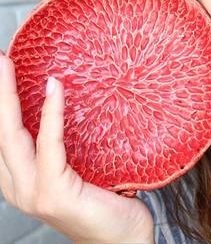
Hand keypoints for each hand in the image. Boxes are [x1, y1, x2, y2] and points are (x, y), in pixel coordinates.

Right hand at [0, 51, 153, 243]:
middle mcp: (20, 187)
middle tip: (0, 59)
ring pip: (13, 136)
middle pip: (2, 131)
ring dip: (9, 98)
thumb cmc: (107, 203)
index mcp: (23, 179)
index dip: (2, 102)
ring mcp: (33, 192)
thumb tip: (76, 104)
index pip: (7, 134)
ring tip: (8, 66)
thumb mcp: (81, 168)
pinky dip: (50, 114)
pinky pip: (50, 146)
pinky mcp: (53, 193)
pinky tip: (54, 89)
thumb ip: (67, 146)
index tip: (3, 69)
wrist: (123, 241)